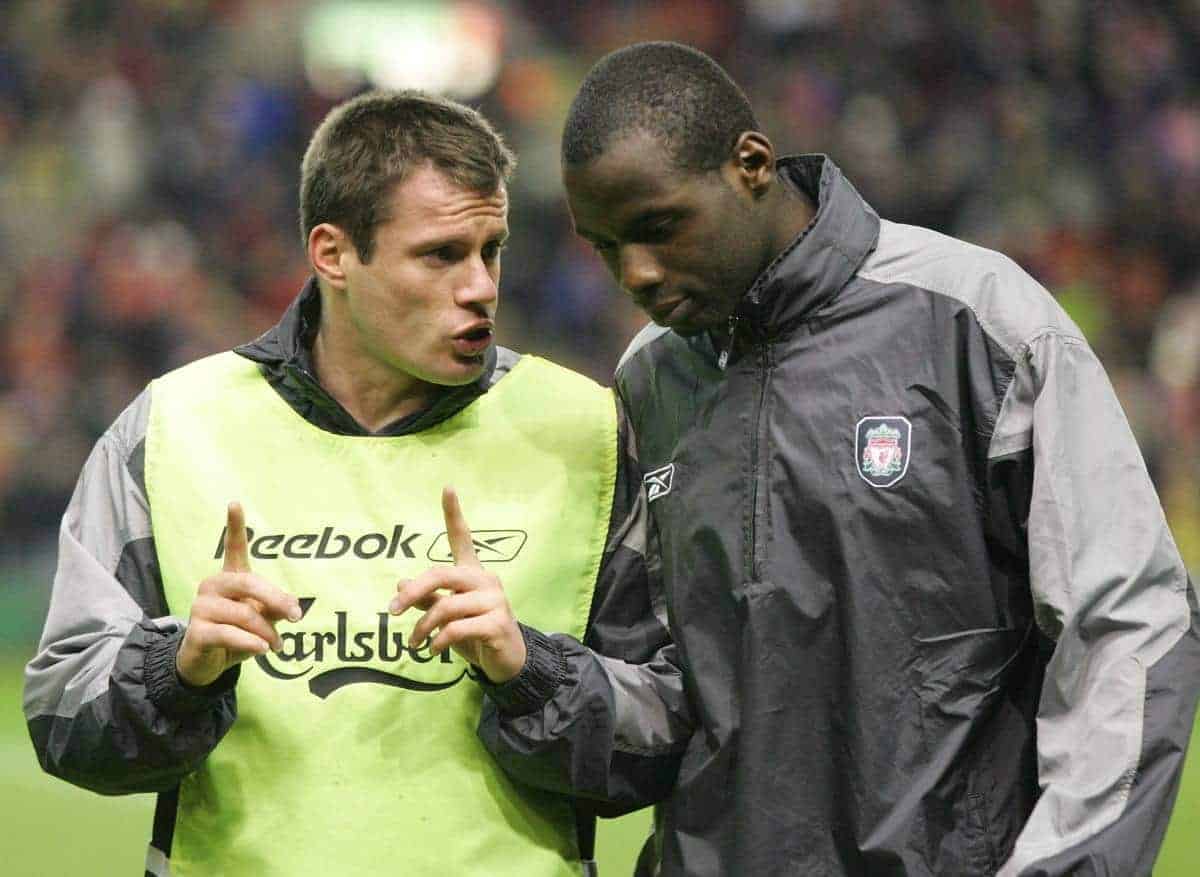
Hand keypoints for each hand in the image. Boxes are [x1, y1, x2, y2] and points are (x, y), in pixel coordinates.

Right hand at [176, 502, 301, 687]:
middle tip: (297, 617)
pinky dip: (251, 643)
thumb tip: (293, 607)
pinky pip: (230, 634)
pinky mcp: (196, 631)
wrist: (207, 665)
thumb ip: (276, 609)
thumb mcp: (262, 620)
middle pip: (250, 583)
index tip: (235, 503)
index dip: (235, 526)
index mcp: (230, 578)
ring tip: (276, 646)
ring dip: (267, 633)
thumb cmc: (238, 635)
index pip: (233, 547)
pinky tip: (261, 650)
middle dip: (277, 600)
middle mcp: (213, 586)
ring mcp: (201, 607)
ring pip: (244, 614)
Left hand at [388, 487, 526, 682]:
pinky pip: (457, 628)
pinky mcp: (498, 623)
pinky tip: (434, 650)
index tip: (448, 488)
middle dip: (412, 592)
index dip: (454, 514)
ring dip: (423, 627)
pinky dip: (439, 641)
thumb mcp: (447, 618)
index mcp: (472, 574)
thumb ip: (427, 600)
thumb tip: (401, 583)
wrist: (508, 661)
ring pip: (445, 606)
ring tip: (414, 643)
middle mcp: (485, 580)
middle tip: (392, 610)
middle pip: (441, 574)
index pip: (463, 539)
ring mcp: (494, 600)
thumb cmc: (476, 634)